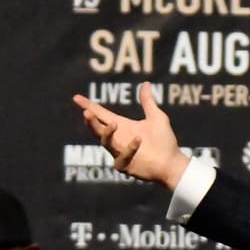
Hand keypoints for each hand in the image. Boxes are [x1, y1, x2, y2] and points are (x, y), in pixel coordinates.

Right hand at [72, 82, 189, 189]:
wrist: (173, 163)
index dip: (89, 106)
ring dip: (107, 133)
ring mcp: (119, 153)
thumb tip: (145, 83)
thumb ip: (148, 102)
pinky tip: (138, 140)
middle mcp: (117, 139)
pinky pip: (121, 158)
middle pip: (97, 128)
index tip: (76, 97)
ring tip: (113, 123)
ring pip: (105, 142)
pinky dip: (129, 149)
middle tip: (86, 112)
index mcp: (122, 126)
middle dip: (91, 121)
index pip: (101, 114)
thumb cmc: (165, 141)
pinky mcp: (125, 166)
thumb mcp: (156, 117)